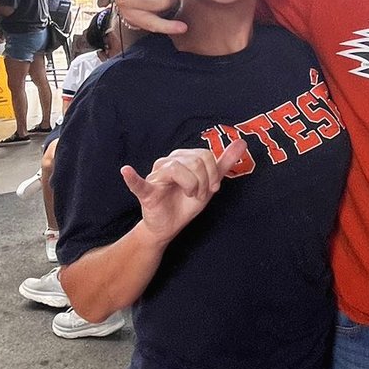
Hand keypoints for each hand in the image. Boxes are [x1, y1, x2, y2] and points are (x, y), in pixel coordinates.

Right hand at [120, 139, 246, 244]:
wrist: (170, 226)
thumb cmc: (186, 202)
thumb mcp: (209, 183)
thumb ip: (224, 163)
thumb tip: (242, 142)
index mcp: (182, 159)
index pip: (205, 155)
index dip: (213, 174)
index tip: (211, 188)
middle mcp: (167, 162)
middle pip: (195, 161)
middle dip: (204, 182)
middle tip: (198, 194)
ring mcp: (155, 176)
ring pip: (178, 169)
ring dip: (191, 186)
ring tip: (188, 195)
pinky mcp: (146, 192)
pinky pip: (138, 183)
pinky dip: (132, 177)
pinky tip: (126, 171)